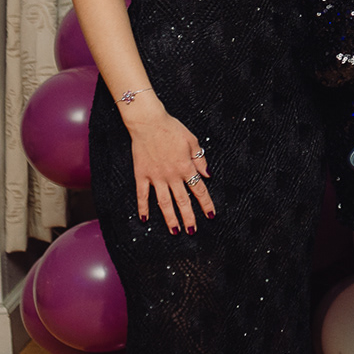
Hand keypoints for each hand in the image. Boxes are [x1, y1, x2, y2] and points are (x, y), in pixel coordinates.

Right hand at [124, 101, 213, 232]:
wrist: (148, 122)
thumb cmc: (171, 128)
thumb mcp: (192, 140)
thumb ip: (200, 159)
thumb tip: (208, 175)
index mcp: (186, 167)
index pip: (199, 190)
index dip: (206, 204)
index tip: (211, 215)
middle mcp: (172, 175)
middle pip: (183, 201)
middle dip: (189, 217)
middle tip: (192, 231)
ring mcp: (156, 177)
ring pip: (164, 202)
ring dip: (170, 218)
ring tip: (175, 231)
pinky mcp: (142, 174)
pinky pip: (142, 194)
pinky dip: (143, 207)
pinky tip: (144, 219)